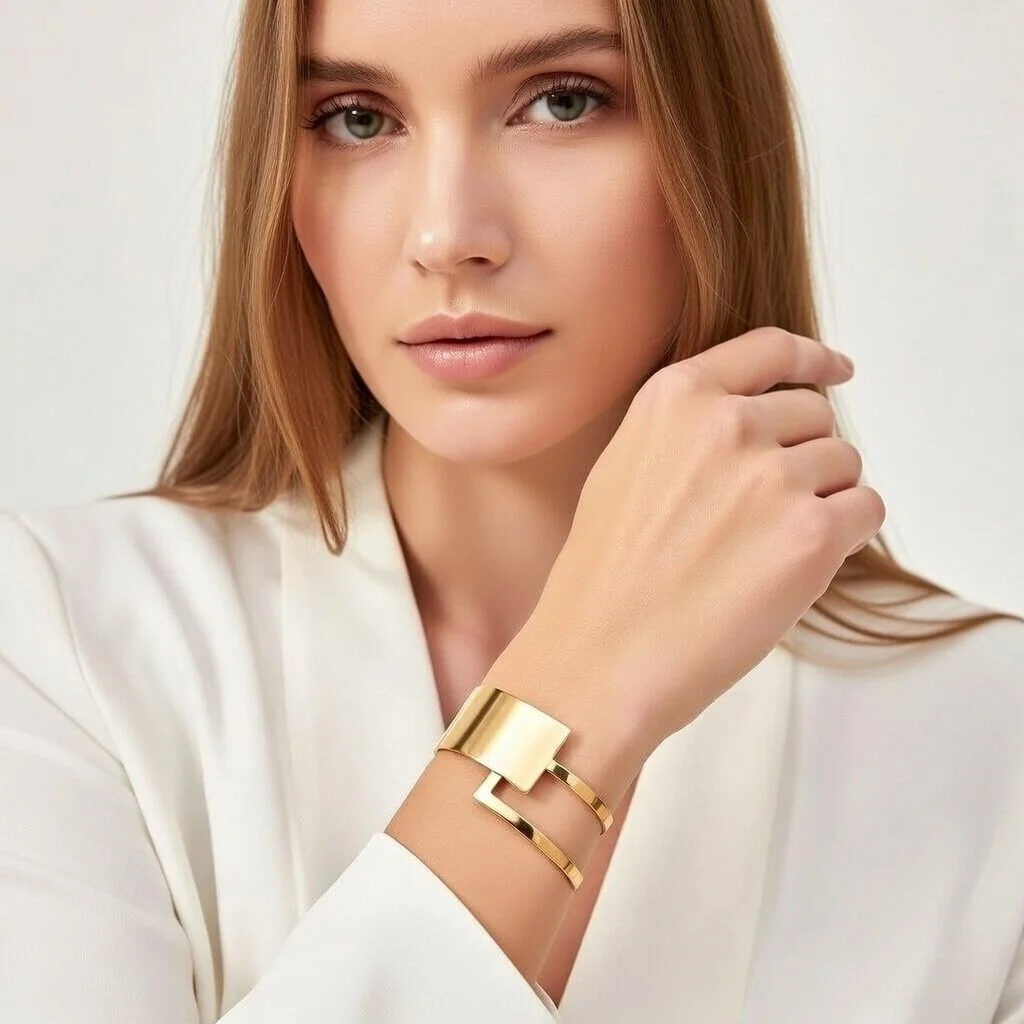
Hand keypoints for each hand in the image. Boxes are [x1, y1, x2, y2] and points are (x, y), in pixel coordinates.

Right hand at [527, 327, 884, 757]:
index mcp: (675, 397)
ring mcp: (771, 476)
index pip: (770, 349)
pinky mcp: (810, 534)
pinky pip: (866, 509)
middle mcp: (726, 422)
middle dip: (803, 456)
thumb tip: (760, 422)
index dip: (812, 360)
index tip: (836, 370)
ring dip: (822, 499)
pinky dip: (844, 536)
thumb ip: (689, 429)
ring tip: (762, 548)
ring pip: (844, 463)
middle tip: (762, 513)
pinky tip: (791, 567)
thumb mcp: (625, 466)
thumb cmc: (604, 578)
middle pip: (815, 414)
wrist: (599, 657)